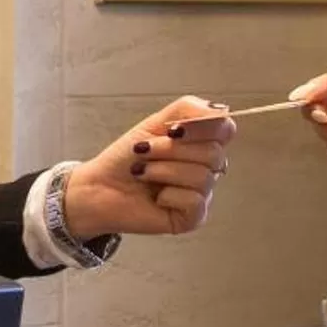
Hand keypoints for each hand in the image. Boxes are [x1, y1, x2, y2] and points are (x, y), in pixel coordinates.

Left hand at [62, 95, 237, 238]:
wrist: (100, 186)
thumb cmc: (126, 156)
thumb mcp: (156, 122)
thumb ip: (189, 109)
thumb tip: (220, 110)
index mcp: (201, 142)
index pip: (226, 128)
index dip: (203, 127)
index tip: (172, 130)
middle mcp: (207, 168)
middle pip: (213, 153)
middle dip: (171, 150)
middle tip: (144, 152)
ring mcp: (202, 193)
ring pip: (203, 177)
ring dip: (164, 171)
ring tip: (143, 173)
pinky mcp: (194, 217)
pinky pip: (196, 201)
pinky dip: (169, 196)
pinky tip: (156, 198)